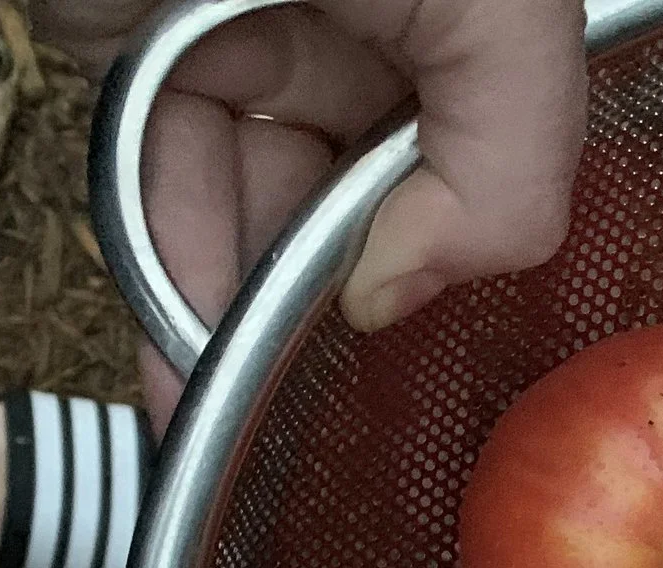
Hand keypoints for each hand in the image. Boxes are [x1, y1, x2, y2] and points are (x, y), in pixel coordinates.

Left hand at [35, 0, 586, 422]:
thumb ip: (511, 157)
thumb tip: (406, 295)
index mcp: (487, 6)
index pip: (513, 163)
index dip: (465, 251)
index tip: (413, 326)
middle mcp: (388, 25)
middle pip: (383, 208)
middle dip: (340, 313)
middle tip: (315, 421)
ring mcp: (263, 36)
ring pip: (270, 217)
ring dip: (245, 327)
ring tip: (227, 429)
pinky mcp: (149, 51)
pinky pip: (170, 191)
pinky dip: (167, 282)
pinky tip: (177, 373)